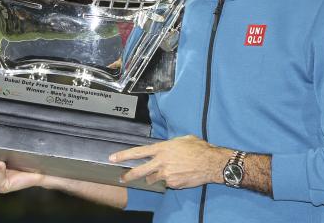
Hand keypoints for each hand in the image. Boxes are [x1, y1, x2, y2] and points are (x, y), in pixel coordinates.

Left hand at [109, 135, 229, 188]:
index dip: (123, 155)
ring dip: (153, 177)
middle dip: (129, 175)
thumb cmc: (198, 148)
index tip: (113, 158)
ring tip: (163, 173)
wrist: (210, 162)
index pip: (138, 152)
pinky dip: (169, 180)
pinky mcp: (173, 184)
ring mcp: (167, 174)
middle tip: (122, 178)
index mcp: (162, 149)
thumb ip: (169, 145)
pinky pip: (167, 183)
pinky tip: (179, 174)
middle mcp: (161, 162)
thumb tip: (165, 149)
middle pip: (139, 171)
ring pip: (152, 179)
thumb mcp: (182, 140)